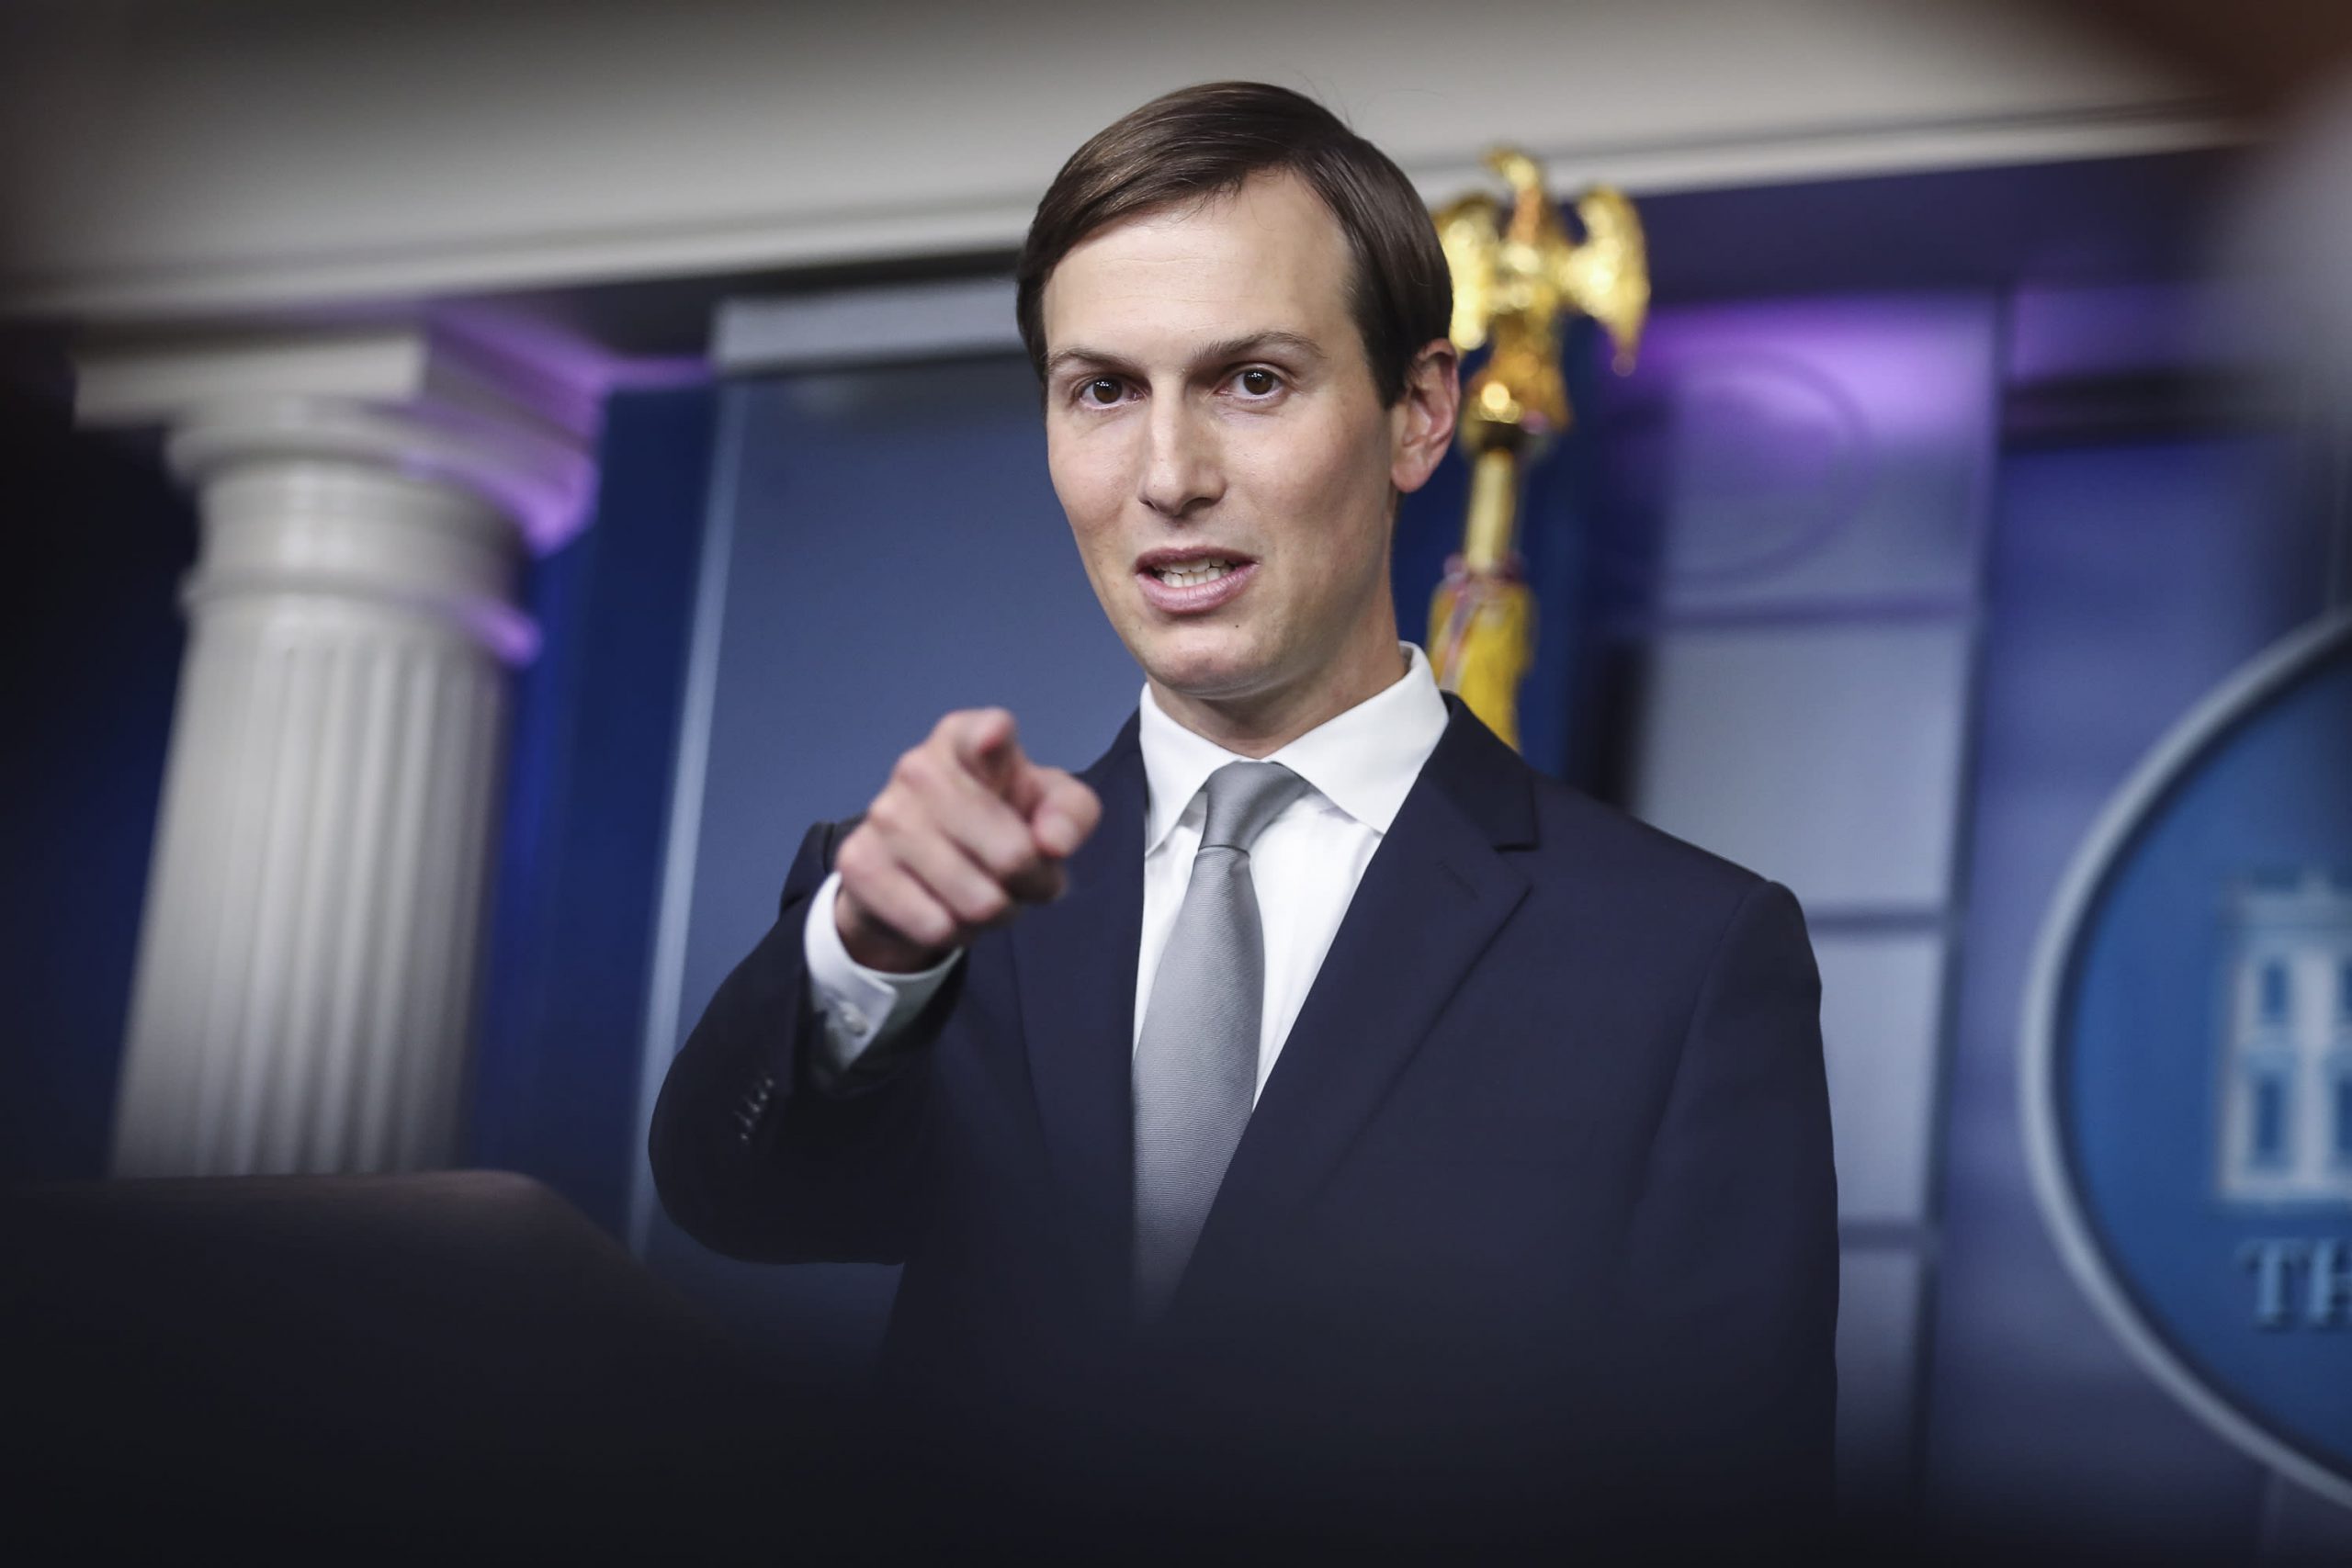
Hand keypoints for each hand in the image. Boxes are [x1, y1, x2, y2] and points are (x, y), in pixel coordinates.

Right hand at [832, 708, 1102, 972]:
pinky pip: (937, 927)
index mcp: (966, 739)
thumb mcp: (1047, 808)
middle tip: (1023, 879)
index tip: (995, 741)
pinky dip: (957, 934)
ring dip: (997, 914)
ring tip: (986, 896)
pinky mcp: (859, 864)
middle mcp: (919, 767)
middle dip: (1033, 884)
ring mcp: (884, 814)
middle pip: (1013, 855)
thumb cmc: (998, 822)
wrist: (916, 869)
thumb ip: (1071, 814)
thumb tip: (1051, 844)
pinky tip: (947, 911)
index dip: (991, 739)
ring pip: (977, 902)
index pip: (981, 733)